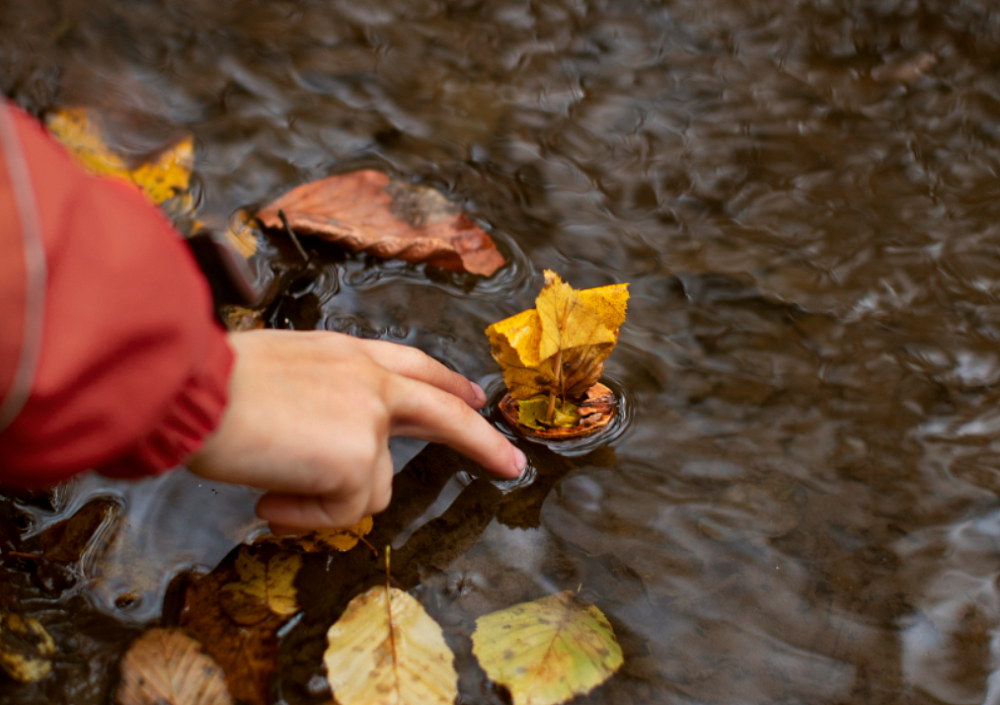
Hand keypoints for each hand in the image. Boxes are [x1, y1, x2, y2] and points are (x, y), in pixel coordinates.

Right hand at [187, 329, 524, 531]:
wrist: (188, 388)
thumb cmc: (207, 382)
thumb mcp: (275, 373)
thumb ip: (316, 400)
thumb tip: (317, 451)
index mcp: (346, 354)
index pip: (412, 366)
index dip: (446, 382)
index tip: (475, 395)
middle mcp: (369, 380)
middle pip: (445, 414)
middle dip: (483, 442)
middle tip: (513, 464)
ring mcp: (370, 418)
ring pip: (372, 487)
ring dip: (324, 499)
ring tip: (274, 483)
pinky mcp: (360, 458)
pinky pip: (341, 513)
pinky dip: (305, 517)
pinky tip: (271, 497)